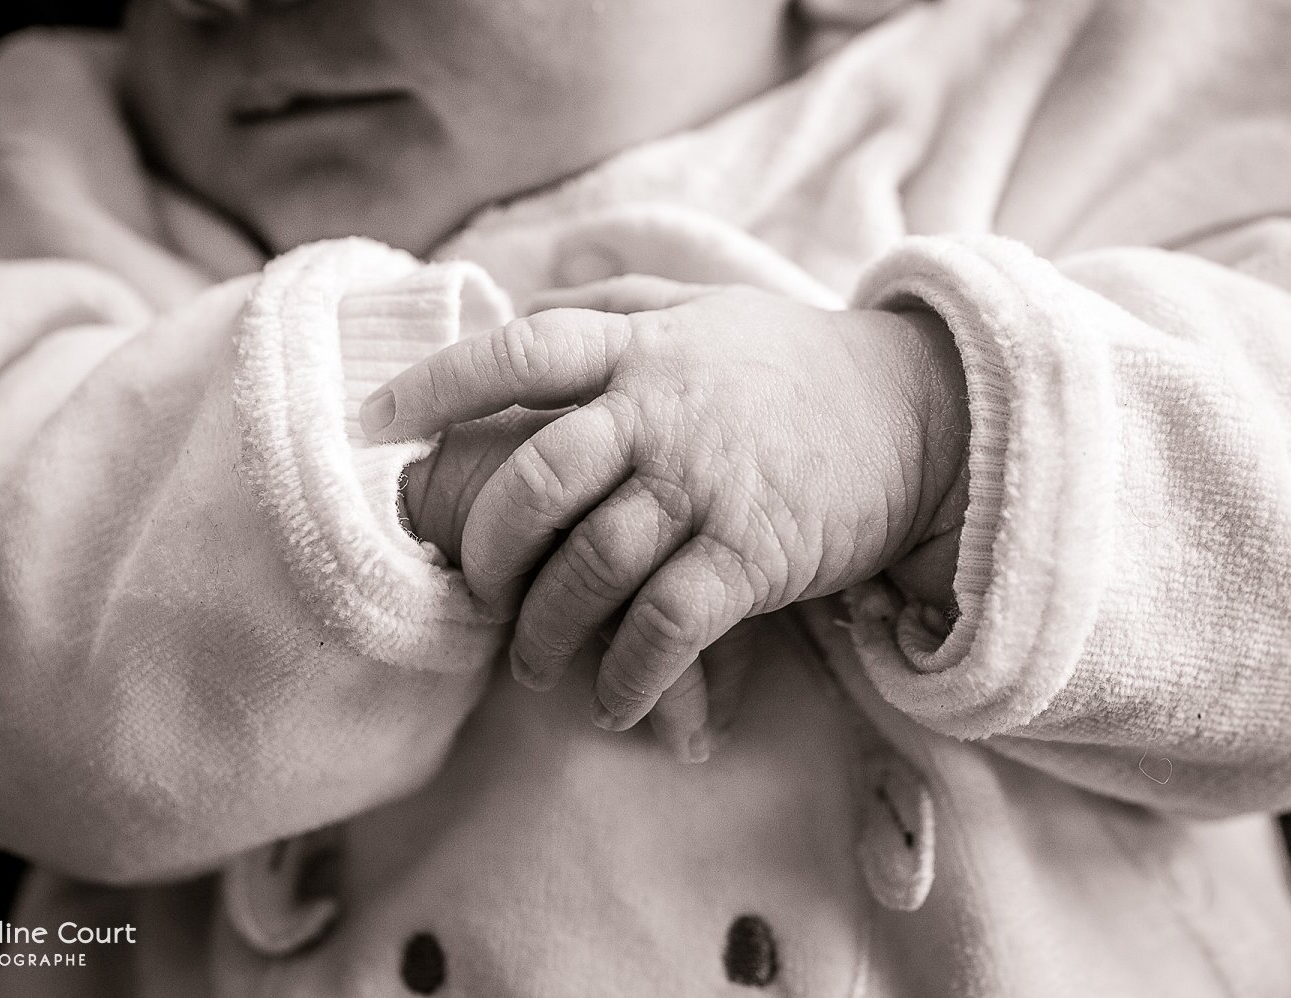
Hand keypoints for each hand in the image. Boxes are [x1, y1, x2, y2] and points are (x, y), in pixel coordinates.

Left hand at [364, 276, 968, 756]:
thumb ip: (613, 303)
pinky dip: (627, 675)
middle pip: (536, 480)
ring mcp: (708, 486)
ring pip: (592, 566)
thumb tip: (523, 301)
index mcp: (641, 348)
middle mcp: (663, 413)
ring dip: (547, 631)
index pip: (517, 352)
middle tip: (477, 589)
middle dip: (487, 548)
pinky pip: (667, 627)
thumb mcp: (704, 307)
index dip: (435, 386)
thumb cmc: (792, 366)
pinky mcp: (754, 555)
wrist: (919, 416)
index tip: (372, 426)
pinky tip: (610, 702)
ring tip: (533, 664)